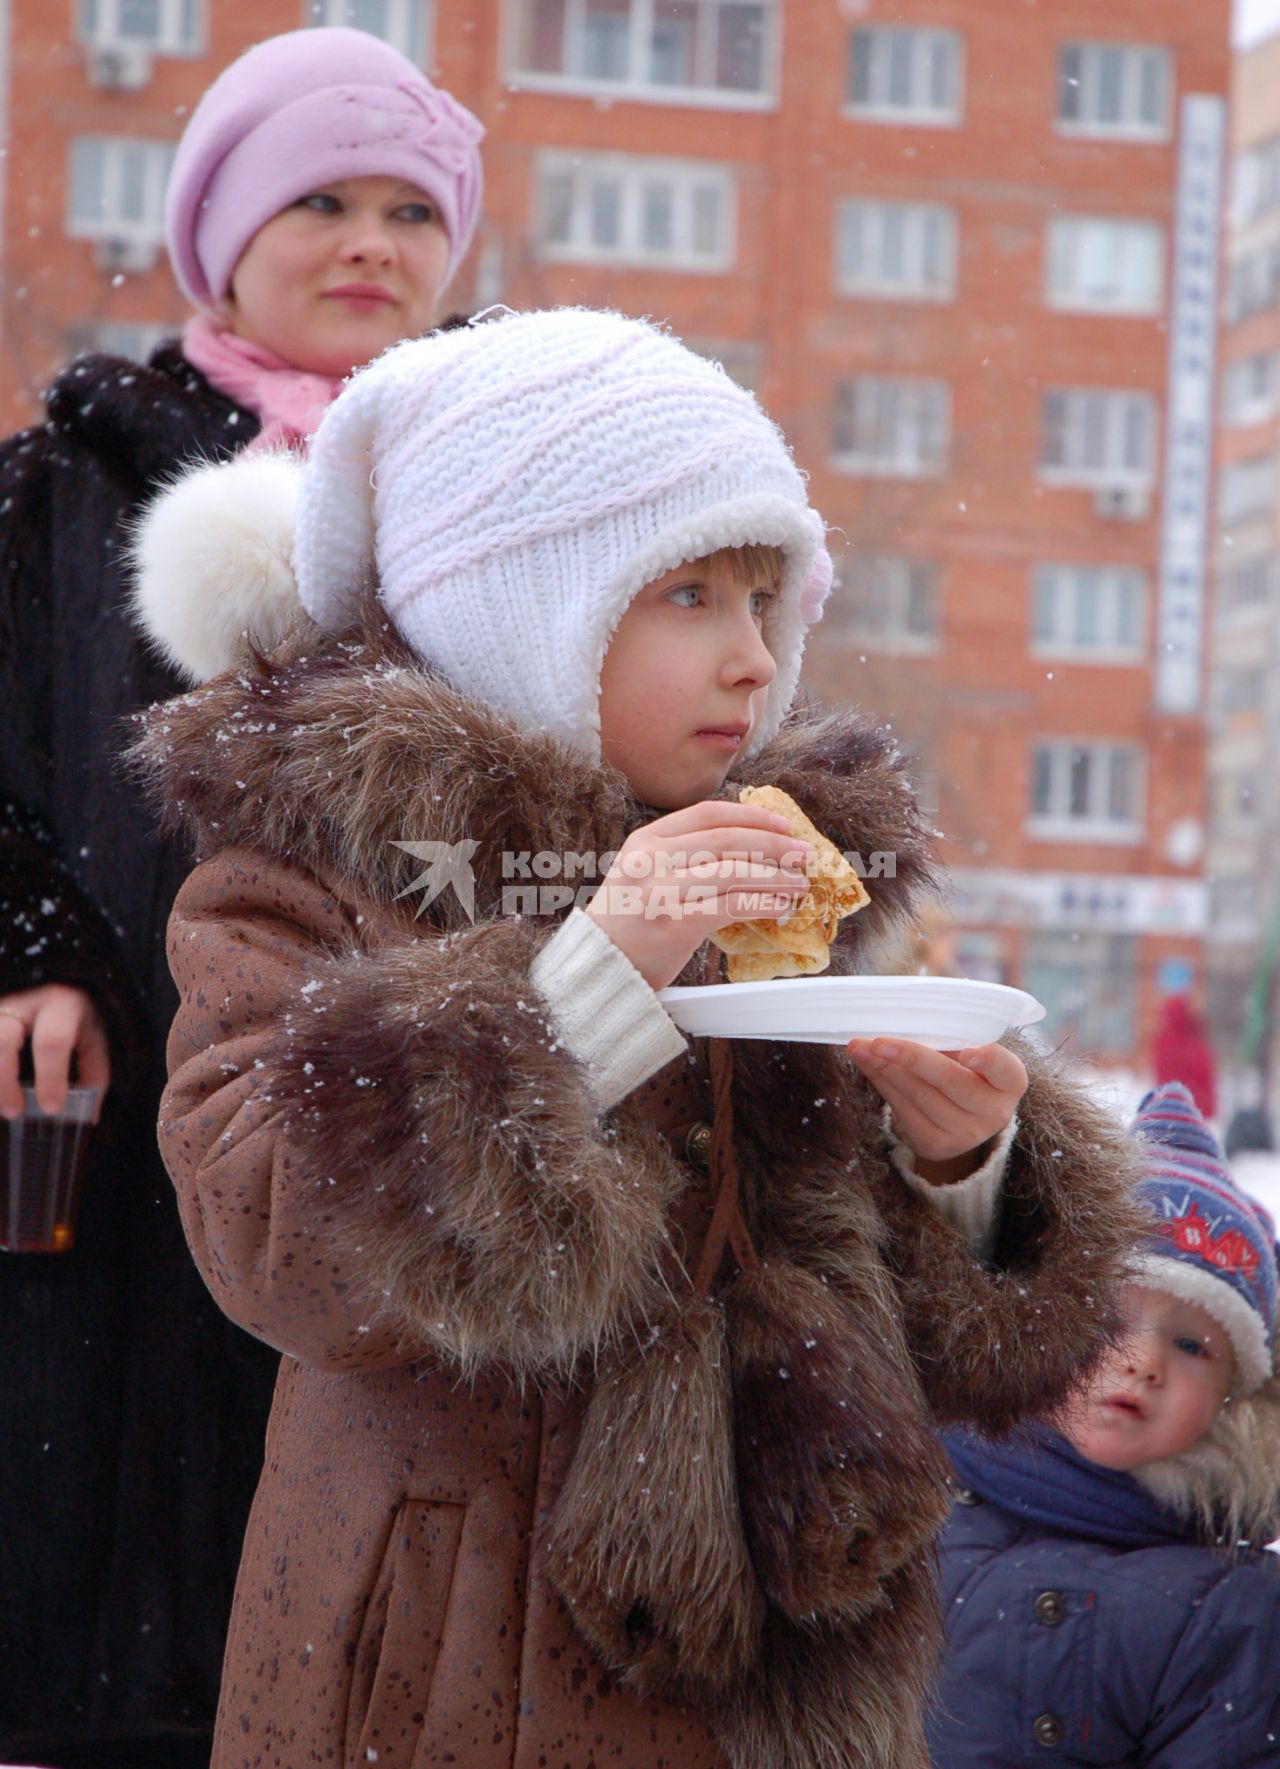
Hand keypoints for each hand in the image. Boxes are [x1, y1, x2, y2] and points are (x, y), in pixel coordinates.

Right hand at [0, 985, 110, 1120]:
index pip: (52, 1041)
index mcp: (60, 1005)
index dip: (51, 1076)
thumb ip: (92, 1073)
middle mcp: (21, 1003)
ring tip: (2, 1107)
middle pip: (3, 1041)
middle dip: (5, 1083)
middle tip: (14, 1112)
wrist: (54, 985)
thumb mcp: (92, 1038)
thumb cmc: (74, 1017)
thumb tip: (88, 1117)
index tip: (51, 1108)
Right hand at [584, 799, 813, 990]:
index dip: (752, 816)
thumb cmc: (630, 923)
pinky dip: (762, 903)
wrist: (600, 967)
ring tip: (799, 884)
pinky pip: (731, 906)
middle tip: (804, 854)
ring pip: (734, 871)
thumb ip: (683, 856)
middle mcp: (651, 860)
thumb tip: (751, 847)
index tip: (784, 825)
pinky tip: (781, 906)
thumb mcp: (644, 874)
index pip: (708, 815)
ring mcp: (662, 891)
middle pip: (727, 840)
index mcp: (646, 840)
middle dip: (775, 845)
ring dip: (775, 877)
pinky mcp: (676, 924)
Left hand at [847, 1038, 1026, 1183]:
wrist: (961, 1120)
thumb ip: (951, 1040)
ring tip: (861, 1047)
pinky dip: (881, 1082)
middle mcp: (994, 1112)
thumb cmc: (966, 1072)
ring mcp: (965, 1133)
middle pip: (951, 1082)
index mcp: (1010, 1082)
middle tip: (880, 1041)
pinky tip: (867, 1063)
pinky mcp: (935, 1143)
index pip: (1005, 1070)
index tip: (968, 1052)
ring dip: (885, 1068)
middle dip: (912, 1059)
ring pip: (920, 1095)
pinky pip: (903, 1109)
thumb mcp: (971, 1055)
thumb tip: (904, 1022)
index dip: (989, 1061)